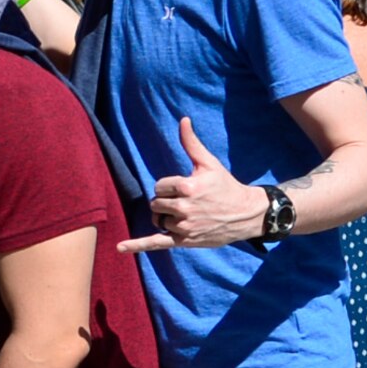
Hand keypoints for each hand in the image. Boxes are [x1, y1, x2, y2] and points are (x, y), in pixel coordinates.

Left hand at [119, 117, 267, 253]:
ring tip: (186, 215)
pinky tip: (120, 247)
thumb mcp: (209, 163)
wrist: (247, 214)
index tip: (186, 188)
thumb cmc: (226, 186)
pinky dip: (136, 246)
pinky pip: (155, 243)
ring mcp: (184, 226)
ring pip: (157, 220)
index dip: (169, 187)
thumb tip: (183, 120)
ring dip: (165, 217)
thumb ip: (191, 143)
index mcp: (187, 187)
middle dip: (166, 202)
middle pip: (156, 204)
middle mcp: (184, 207)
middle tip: (186, 202)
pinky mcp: (184, 241)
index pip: (159, 186)